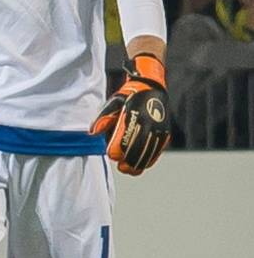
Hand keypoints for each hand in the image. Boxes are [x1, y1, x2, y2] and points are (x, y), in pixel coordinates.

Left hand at [92, 53, 169, 174]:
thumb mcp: (113, 103)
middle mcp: (147, 125)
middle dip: (127, 162)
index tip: (111, 153)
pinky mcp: (165, 133)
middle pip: (136, 152)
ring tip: (128, 169)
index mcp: (132, 118)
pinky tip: (142, 164)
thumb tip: (93, 133)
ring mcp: (158, 130)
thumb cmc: (128, 97)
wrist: (152, 88)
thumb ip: (103, 118)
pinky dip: (150, 159)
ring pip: (148, 154)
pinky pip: (158, 151)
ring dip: (138, 164)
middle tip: (120, 167)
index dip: (115, 151)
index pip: (122, 143)